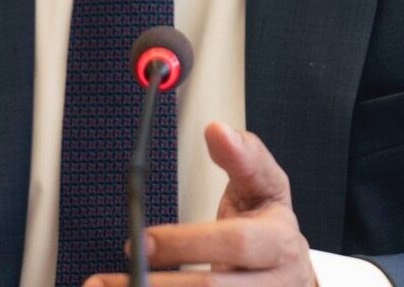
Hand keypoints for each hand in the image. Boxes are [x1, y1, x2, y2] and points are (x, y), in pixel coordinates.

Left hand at [88, 122, 314, 286]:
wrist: (292, 275)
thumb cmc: (270, 228)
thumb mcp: (266, 187)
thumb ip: (243, 158)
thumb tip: (217, 131)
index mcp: (279, 242)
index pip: (236, 243)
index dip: (187, 243)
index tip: (143, 240)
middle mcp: (275, 283)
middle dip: (161, 284)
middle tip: (112, 276)